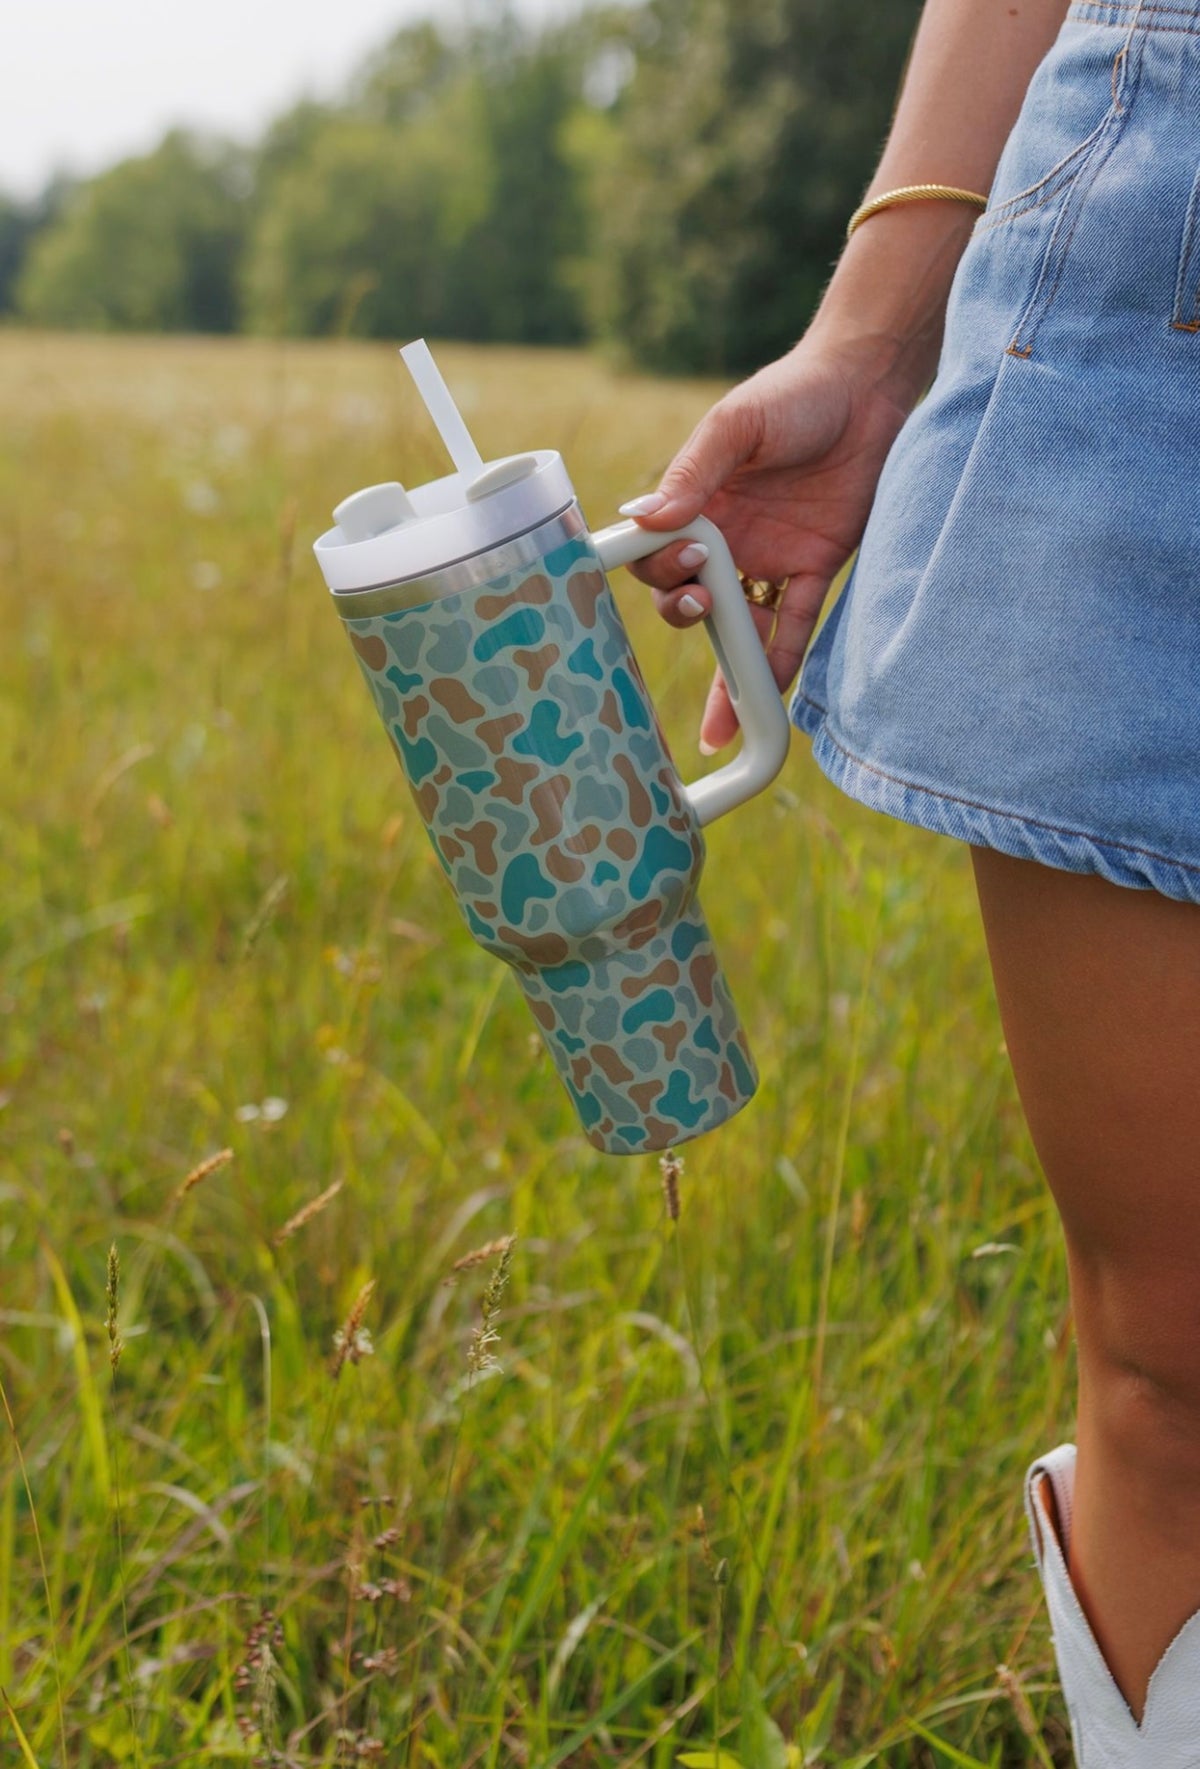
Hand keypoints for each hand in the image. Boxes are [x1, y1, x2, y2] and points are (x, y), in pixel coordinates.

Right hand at [622, 342, 914, 751]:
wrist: (871, 383)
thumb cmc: (794, 392)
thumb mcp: (735, 425)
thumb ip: (693, 472)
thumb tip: (646, 519)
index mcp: (698, 505)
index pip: (657, 555)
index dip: (656, 570)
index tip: (671, 562)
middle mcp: (729, 539)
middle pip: (691, 598)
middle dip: (686, 614)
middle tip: (699, 600)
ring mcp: (772, 558)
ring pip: (740, 626)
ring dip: (728, 673)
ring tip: (719, 726)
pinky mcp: (818, 566)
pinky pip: (794, 623)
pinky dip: (780, 660)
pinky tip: (767, 699)